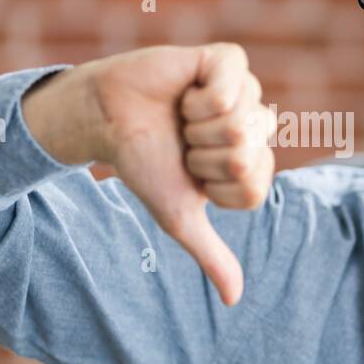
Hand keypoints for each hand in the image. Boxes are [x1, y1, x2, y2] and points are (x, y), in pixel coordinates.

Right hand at [22, 43, 276, 305]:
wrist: (108, 119)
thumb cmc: (144, 163)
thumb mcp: (179, 216)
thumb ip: (211, 255)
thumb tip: (235, 301)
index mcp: (250, 163)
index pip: (254, 187)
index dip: (214, 185)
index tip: (191, 172)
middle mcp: (254, 127)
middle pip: (248, 157)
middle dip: (204, 156)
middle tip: (183, 141)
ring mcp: (245, 92)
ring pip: (240, 124)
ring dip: (198, 127)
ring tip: (182, 116)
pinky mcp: (228, 61)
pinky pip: (233, 85)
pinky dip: (201, 96)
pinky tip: (186, 91)